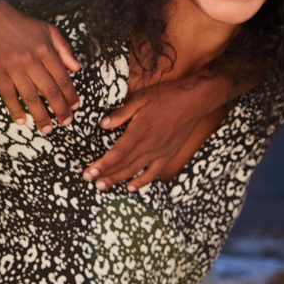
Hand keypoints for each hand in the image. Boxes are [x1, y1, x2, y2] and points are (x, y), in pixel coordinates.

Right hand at [0, 0, 80, 133]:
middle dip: (60, 109)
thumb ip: (64, 49)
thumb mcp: (49, 30)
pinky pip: (8, 95)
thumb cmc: (24, 26)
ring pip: (30, 96)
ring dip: (40, 115)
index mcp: (45, 50)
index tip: (75, 107)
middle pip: (49, 90)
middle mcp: (31, 60)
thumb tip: (76, 69)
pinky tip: (21, 120)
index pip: (62, 78)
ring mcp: (13, 68)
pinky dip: (15, 109)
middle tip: (66, 123)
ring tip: (47, 128)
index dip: (70, 95)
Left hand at [83, 71, 240, 191]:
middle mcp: (149, 145)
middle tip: (89, 180)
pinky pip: (153, 173)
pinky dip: (142, 182)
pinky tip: (131, 187)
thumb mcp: (140, 99)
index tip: (89, 172)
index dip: (102, 165)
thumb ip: (120, 114)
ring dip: (118, 180)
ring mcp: (160, 152)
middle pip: (123, 165)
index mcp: (139, 132)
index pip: (116, 153)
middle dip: (105, 174)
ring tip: (103, 186)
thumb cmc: (166, 97)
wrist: (194, 101)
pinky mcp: (168, 154)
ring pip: (135, 171)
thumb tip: (102, 125)